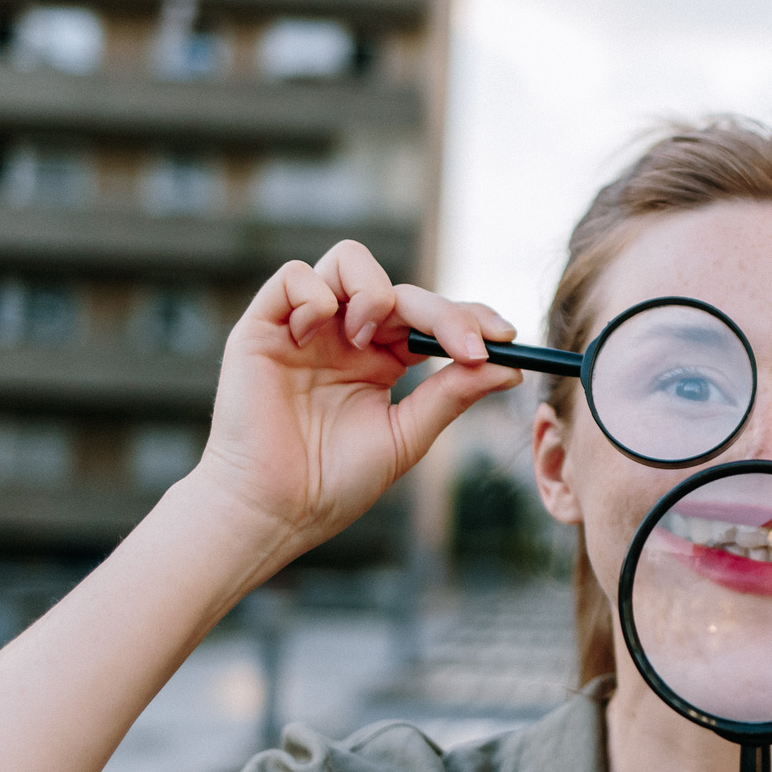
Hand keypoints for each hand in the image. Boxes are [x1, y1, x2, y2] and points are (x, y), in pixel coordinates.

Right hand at [190, 240, 519, 555]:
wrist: (274, 511)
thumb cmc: (334, 483)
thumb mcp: (406, 436)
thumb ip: (452, 395)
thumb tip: (510, 368)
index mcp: (381, 359)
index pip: (430, 318)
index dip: (467, 317)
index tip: (506, 336)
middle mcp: (345, 335)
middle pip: (401, 290)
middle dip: (442, 312)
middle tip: (468, 347)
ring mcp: (305, 327)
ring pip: (349, 260)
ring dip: (376, 292)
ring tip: (370, 341)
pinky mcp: (262, 326)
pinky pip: (293, 276)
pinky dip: (315, 294)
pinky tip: (315, 334)